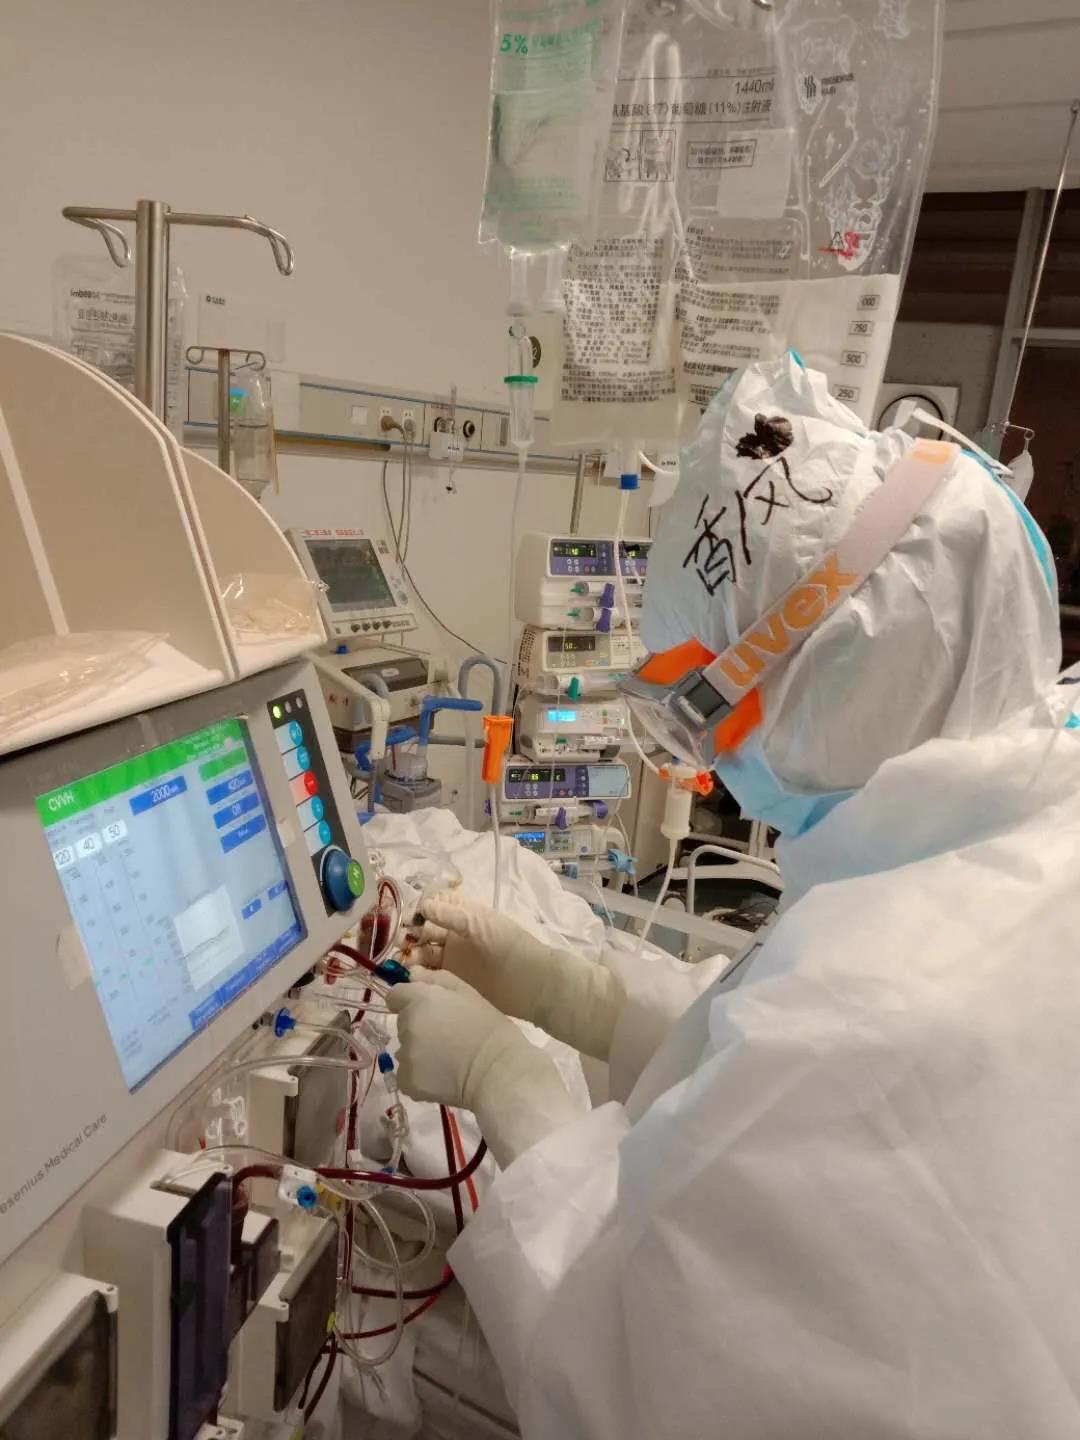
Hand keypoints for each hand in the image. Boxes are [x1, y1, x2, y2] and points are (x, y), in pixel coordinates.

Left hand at [387, 969, 578, 1167]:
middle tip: (448, 1037)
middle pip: (404, 1024)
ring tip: (448, 1059)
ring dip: (419, 1052)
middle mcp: (407, 1026)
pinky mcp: (408, 1082)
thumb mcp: (469, 994)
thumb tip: (412, 974)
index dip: (410, 1002)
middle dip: (420, 1027)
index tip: (429, 1011)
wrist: (499, 1072)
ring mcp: (405, 1056)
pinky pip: (408, 1075)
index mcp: (420, 1000)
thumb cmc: (490, 1029)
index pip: (395, 996)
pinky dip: (420, 1076)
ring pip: (406, 1050)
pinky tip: (443, 1077)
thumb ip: (437, 980)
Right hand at [405, 894, 623, 1060]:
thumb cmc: (510, 946)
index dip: (421, 909)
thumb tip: (422, 906)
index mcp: (465, 915)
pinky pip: (430, 976)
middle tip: (402, 945)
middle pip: (425, 930)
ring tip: (406, 963)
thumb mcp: (480, 924)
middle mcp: (456, 934)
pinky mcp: (454, 982)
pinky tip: (415, 977)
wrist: (534, 984)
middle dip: (411, 934)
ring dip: (412, 955)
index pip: (435, 905)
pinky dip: (419, 975)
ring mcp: (455, 959)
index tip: (412, 919)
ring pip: (424, 953)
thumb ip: (451, 915)